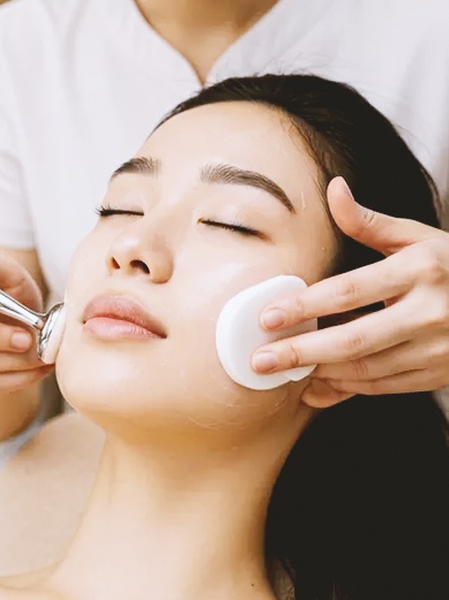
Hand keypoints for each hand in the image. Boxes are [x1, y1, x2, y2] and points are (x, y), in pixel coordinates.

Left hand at [252, 177, 448, 405]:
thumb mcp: (416, 238)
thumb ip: (369, 223)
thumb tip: (334, 189)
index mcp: (421, 270)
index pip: (349, 290)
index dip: (305, 305)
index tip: (267, 316)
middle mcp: (430, 312)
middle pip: (353, 340)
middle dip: (300, 352)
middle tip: (260, 360)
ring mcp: (437, 349)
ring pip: (366, 370)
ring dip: (318, 373)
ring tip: (281, 371)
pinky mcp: (438, 374)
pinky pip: (383, 387)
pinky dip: (344, 388)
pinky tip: (313, 384)